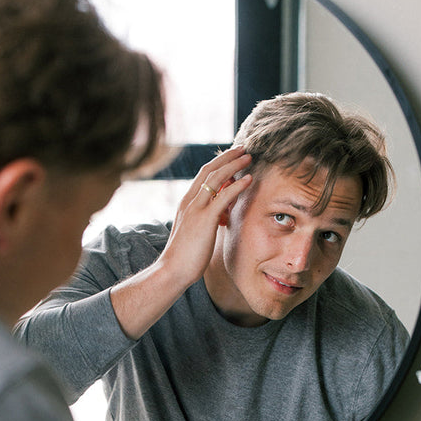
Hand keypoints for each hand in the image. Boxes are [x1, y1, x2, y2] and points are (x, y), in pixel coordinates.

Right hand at [160, 147, 252, 289]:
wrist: (172, 271)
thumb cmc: (184, 257)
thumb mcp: (195, 232)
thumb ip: (206, 220)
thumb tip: (220, 216)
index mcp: (186, 203)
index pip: (202, 175)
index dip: (218, 163)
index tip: (232, 157)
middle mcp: (189, 201)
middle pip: (209, 170)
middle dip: (227, 157)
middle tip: (243, 149)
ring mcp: (196, 209)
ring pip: (216, 178)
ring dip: (234, 165)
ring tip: (249, 157)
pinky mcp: (205, 219)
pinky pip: (223, 196)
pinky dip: (237, 185)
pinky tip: (249, 179)